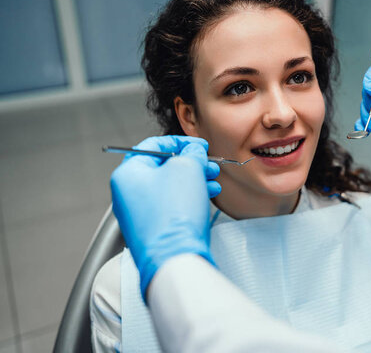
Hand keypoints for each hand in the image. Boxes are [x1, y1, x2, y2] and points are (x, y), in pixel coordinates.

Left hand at [110, 135, 220, 298]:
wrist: (174, 258)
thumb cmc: (173, 214)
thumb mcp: (187, 168)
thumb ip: (191, 153)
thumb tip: (193, 151)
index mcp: (127, 174)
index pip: (153, 146)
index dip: (180, 142)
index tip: (198, 145)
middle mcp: (127, 194)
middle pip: (162, 168)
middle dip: (190, 163)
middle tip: (209, 164)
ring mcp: (138, 214)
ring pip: (169, 188)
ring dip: (194, 180)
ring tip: (213, 180)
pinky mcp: (152, 230)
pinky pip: (171, 206)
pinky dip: (189, 198)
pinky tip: (207, 196)